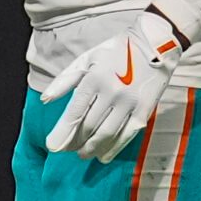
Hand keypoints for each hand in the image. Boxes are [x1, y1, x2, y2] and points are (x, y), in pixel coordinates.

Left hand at [41, 11, 185, 162]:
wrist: (155, 43)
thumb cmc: (116, 51)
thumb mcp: (87, 59)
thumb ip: (65, 80)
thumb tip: (45, 100)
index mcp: (94, 78)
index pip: (74, 113)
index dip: (62, 133)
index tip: (52, 146)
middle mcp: (111, 91)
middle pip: (88, 126)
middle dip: (75, 142)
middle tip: (67, 150)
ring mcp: (129, 102)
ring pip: (106, 134)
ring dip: (92, 148)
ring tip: (83, 155)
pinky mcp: (144, 109)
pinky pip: (126, 135)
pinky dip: (113, 149)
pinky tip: (103, 157)